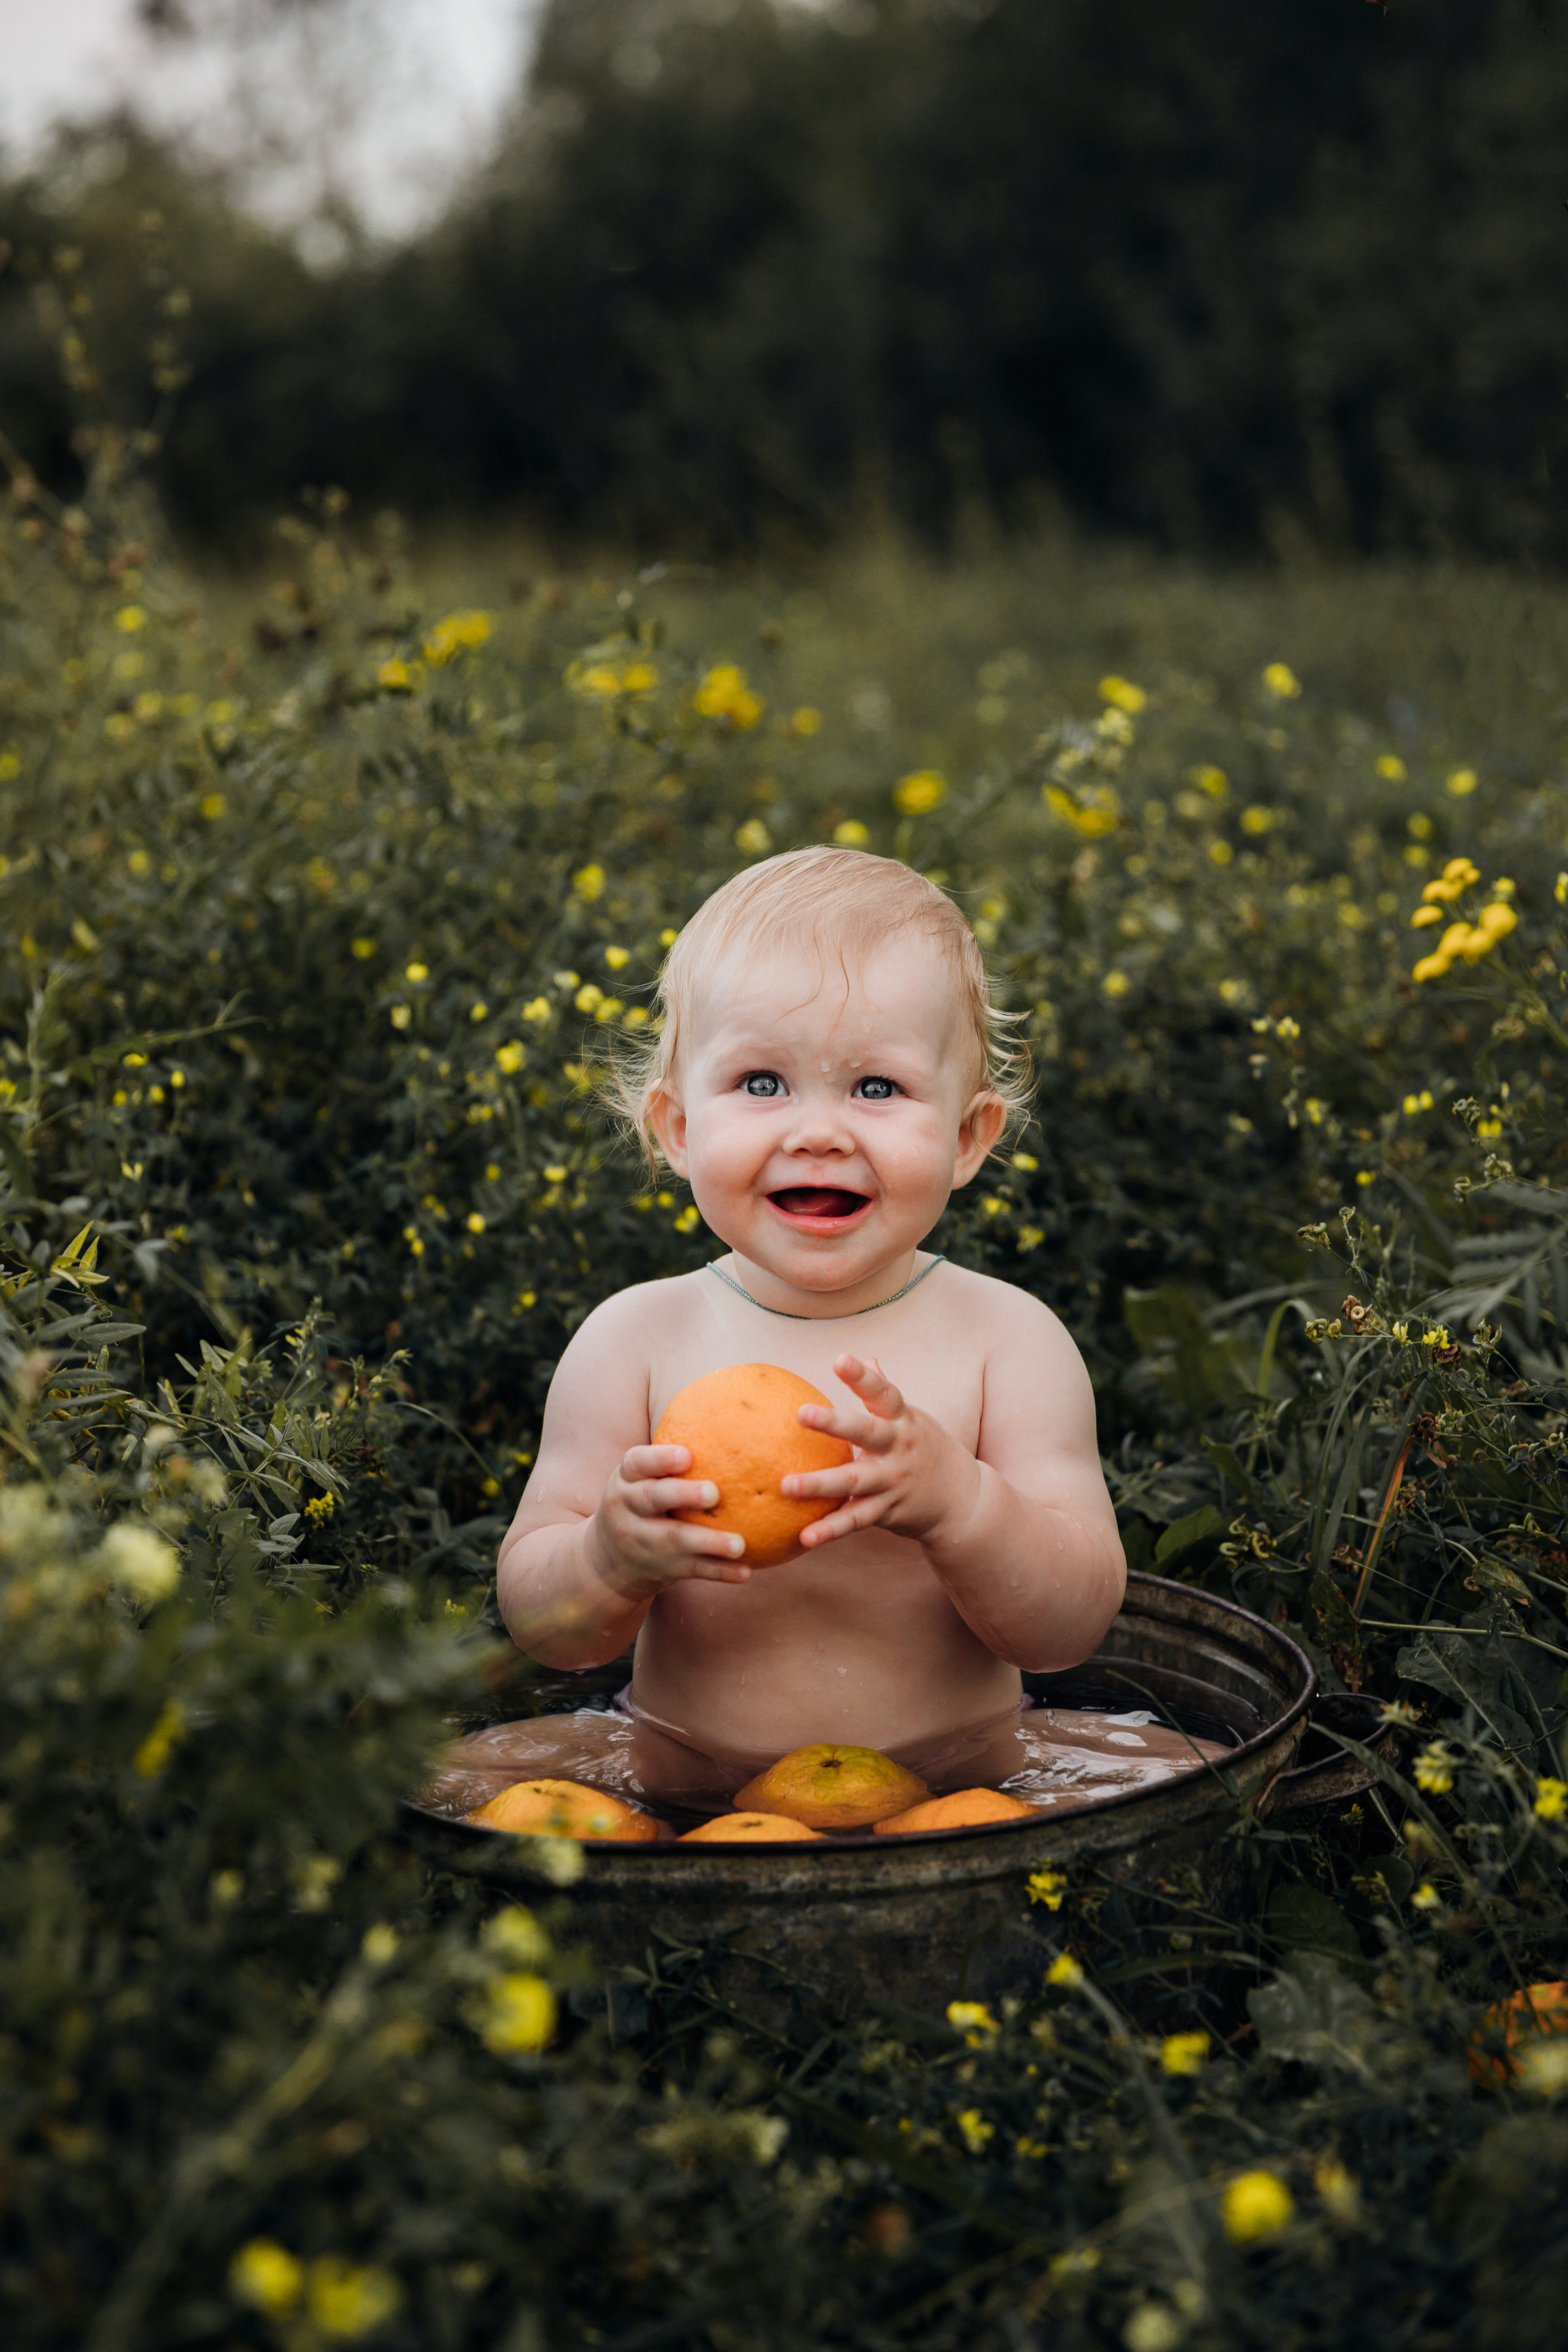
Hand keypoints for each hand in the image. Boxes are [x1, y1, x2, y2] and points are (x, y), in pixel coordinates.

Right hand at [585, 1444, 753, 1596]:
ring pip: (675, 1541)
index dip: (660, 1459)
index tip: (686, 1455)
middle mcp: (629, 1509)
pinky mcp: (660, 1569)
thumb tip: (734, 1412)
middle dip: (682, 1495)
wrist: (606, 1561)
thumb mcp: (641, 1478)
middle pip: (652, 1499)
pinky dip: (720, 1572)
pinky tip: (747, 1571)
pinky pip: (692, 1570)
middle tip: (714, 1493)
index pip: (637, 1463)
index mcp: (626, 1480)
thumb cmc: (641, 1503)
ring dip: (709, 1543)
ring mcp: (642, 1542)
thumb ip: (671, 1456)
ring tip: (739, 1544)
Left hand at [784, 1355, 979, 1550]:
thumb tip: (867, 1357)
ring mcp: (893, 1482)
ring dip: (820, 1484)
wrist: (961, 1499)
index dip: (863, 1376)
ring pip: (854, 1482)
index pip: (883, 1393)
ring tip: (786, 1485)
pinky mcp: (887, 1512)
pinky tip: (805, 1536)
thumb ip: (885, 1392)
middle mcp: (899, 1449)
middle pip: (866, 1433)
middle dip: (834, 1424)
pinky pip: (855, 1520)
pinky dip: (831, 1529)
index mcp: (903, 1421)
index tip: (840, 1359)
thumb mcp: (912, 1418)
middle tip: (801, 1413)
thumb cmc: (925, 1448)